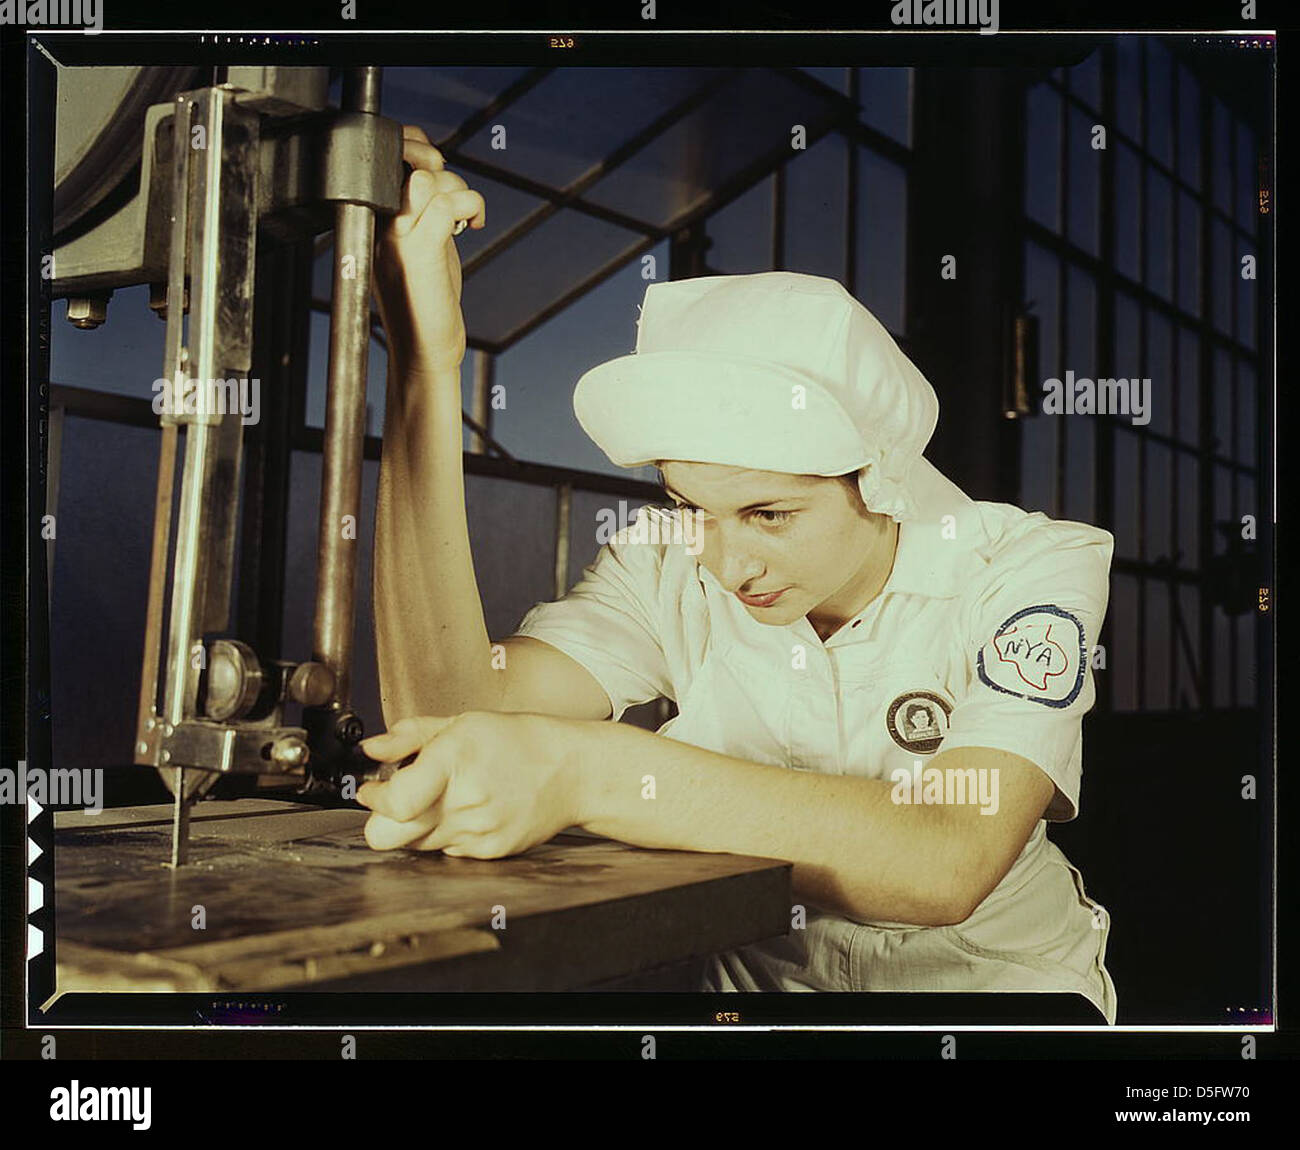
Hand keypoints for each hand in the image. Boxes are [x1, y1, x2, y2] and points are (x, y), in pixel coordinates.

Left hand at [355, 712, 586, 857]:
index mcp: (455, 759)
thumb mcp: (462, 722)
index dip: (374, 798)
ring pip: (415, 845)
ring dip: (418, 826)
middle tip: (399, 801)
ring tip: (445, 798)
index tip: (372, 789)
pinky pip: (447, 851)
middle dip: (384, 821)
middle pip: (390, 836)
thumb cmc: (518, 741)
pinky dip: (449, 834)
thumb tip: (371, 749)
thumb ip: (409, 735)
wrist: (572, 770)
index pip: (394, 802)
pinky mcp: (491, 852)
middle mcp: (466, 801)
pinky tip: (470, 810)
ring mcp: (479, 831)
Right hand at [372, 124, 486, 376]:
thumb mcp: (416, 246)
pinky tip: (472, 228)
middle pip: (408, 161)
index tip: (438, 166)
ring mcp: (397, 237)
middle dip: (439, 164)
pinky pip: (445, 205)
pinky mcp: (420, 251)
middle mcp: (379, 224)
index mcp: (372, 219)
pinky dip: (470, 206)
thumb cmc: (423, 301)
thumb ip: (419, 211)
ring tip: (464, 219)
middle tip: (455, 195)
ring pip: (429, 180)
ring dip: (459, 190)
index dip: (414, 145)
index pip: (386, 156)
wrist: (422, 349)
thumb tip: (437, 175)